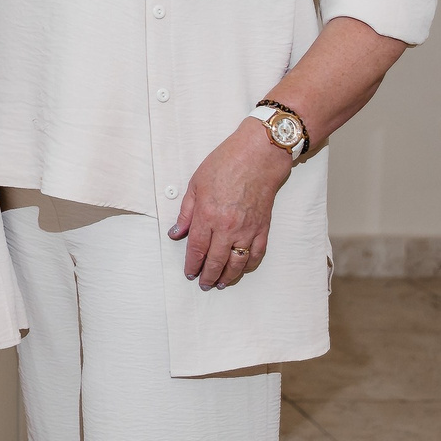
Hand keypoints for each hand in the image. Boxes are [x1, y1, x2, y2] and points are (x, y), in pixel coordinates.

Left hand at [170, 118, 292, 289]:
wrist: (258, 156)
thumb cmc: (225, 164)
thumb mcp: (195, 184)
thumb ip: (186, 212)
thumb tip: (176, 232)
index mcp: (207, 216)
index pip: (197, 249)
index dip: (192, 264)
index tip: (189, 272)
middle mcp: (228, 227)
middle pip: (216, 260)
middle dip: (208, 275)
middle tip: (203, 284)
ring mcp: (248, 229)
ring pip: (237, 262)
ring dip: (228, 276)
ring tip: (221, 283)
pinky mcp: (263, 228)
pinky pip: (256, 254)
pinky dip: (249, 265)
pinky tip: (242, 269)